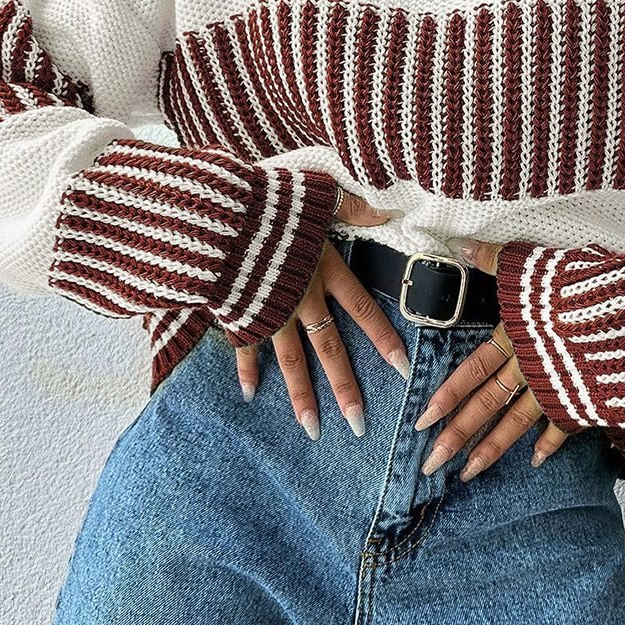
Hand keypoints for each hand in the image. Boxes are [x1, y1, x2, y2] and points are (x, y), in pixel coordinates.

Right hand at [234, 185, 409, 437]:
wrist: (220, 215)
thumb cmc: (271, 201)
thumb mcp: (319, 194)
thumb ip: (352, 206)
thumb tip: (385, 209)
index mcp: (325, 271)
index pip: (363, 310)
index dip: (383, 340)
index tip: (404, 370)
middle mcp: (302, 298)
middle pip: (329, 349)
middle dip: (345, 389)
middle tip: (359, 426)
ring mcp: (269, 310)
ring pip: (291, 361)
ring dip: (302, 397)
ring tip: (313, 431)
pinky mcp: (239, 312)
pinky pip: (245, 347)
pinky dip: (247, 370)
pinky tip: (251, 395)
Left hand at [413, 237, 573, 480]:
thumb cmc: (581, 287)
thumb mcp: (533, 266)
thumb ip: (494, 259)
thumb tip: (458, 245)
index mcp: (515, 338)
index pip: (471, 372)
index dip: (445, 397)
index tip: (420, 422)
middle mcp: (530, 369)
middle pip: (486, 406)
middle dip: (456, 436)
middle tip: (431, 464)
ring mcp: (557, 388)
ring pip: (516, 424)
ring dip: (490, 450)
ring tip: (468, 474)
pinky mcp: (584, 398)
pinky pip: (564, 426)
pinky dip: (550, 445)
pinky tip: (534, 461)